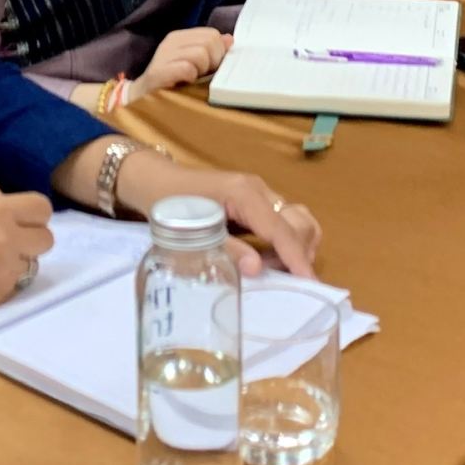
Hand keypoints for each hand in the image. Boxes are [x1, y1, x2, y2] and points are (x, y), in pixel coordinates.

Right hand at [0, 183, 53, 319]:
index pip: (41, 207)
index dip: (29, 210)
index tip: (14, 212)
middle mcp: (7, 241)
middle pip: (47, 238)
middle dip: (30, 233)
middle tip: (9, 234)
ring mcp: (3, 272)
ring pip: (31, 262)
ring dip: (16, 256)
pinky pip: (12, 282)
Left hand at [114, 152, 320, 276]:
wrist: (154, 181)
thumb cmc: (170, 204)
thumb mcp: (195, 230)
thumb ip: (228, 249)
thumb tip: (257, 271)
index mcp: (245, 194)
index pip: (281, 229)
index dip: (296, 257)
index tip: (310, 283)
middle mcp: (259, 190)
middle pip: (297, 223)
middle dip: (298, 253)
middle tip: (283, 280)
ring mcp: (259, 193)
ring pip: (297, 219)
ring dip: (296, 246)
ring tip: (275, 270)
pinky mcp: (256, 201)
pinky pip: (284, 220)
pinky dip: (286, 241)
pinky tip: (268, 258)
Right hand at [128, 27, 231, 102]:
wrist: (141, 99)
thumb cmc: (171, 83)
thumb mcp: (193, 64)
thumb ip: (211, 50)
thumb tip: (229, 40)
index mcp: (180, 37)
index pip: (212, 34)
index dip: (218, 52)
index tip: (211, 68)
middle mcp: (171, 42)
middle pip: (209, 42)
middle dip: (213, 62)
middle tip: (203, 75)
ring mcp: (163, 55)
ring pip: (200, 54)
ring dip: (202, 71)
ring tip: (193, 80)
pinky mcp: (158, 71)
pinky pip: (187, 68)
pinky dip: (190, 78)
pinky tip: (185, 83)